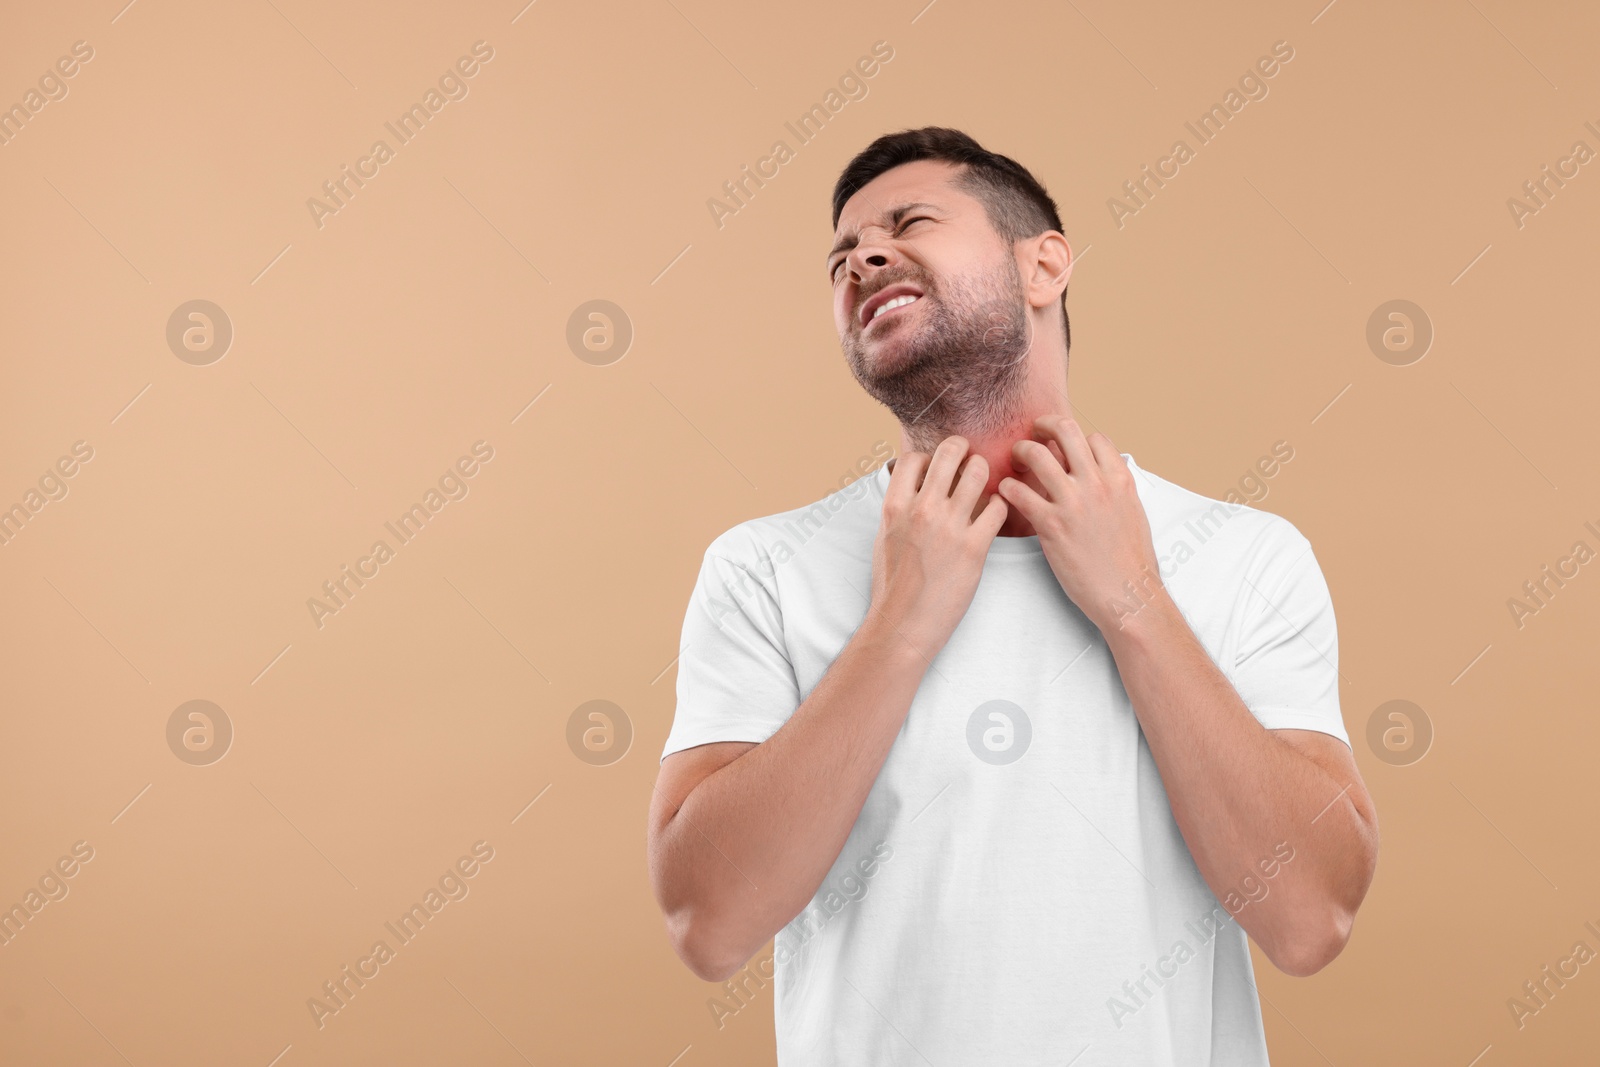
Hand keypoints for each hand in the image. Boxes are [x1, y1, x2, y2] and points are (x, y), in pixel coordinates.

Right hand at [869, 437, 1008, 660]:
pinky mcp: (974, 547)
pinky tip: (995, 513)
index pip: (914, 458)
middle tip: (969, 460)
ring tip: (985, 484)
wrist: (904, 623)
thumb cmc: (892, 586)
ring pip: (979, 473)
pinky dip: (1000, 505)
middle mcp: (922, 510)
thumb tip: (912, 490)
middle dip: (963, 450)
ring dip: (985, 473)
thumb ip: (900, 510)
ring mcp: (950, 527)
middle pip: (950, 453)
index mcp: (895, 506)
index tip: (936, 468)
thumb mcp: (884, 538)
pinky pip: (998, 508)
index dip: (928, 457)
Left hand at [996, 416, 1163, 634]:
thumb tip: (1104, 477)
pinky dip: (1007, 488)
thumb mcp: (1133, 513)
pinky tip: (1006, 493)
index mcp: (1120, 480)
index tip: (1063, 444)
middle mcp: (1096, 484)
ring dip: (1021, 451)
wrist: (1128, 594)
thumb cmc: (1131, 561)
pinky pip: (1019, 493)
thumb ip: (1116, 490)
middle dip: (1043, 426)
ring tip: (1014, 460)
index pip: (1094, 438)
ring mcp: (1073, 502)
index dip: (1075, 437)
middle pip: (1065, 431)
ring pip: (1037, 455)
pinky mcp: (1051, 525)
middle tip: (1032, 434)